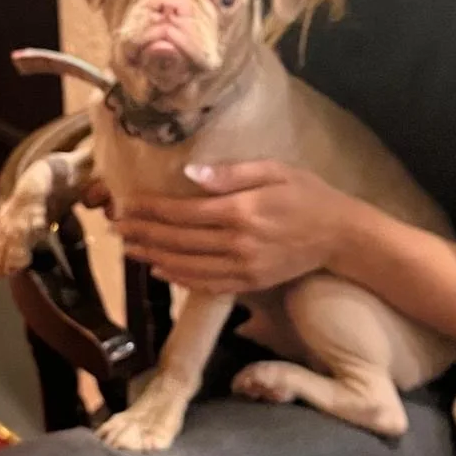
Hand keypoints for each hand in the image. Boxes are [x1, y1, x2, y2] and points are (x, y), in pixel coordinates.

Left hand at [115, 161, 348, 293]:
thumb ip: (231, 173)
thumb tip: (188, 175)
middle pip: (178, 240)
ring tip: (129, 249)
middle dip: (143, 233)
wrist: (340, 235)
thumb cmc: (307, 194)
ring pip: (187, 266)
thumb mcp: (274, 170)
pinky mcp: (250, 284)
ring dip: (153, 257)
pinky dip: (179, 278)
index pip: (183, 212)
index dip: (151, 210)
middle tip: (116, 228)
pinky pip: (206, 284)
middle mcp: (238, 243)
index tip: (126, 205)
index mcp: (241, 211)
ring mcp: (243, 268)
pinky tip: (160, 270)